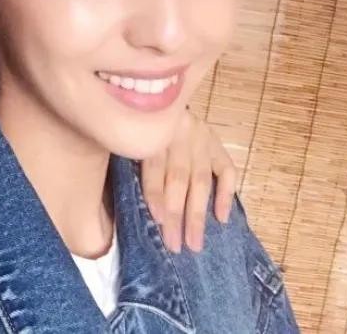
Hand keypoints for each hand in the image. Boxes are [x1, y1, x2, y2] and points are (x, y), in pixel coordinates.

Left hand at [140, 108, 235, 252]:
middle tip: (176, 245)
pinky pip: (227, 170)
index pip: (155, 165)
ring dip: (198, 213)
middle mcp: (180, 130)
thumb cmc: (137, 129)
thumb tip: (119, 204)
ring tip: (195, 242)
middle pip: (179, 176)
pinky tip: (222, 218)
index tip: (159, 223)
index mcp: (152, 128)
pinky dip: (226, 194)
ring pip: (202, 178)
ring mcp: (202, 136)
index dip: (156, 194)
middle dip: (178, 213)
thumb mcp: (128, 138)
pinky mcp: (217, 142)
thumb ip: (128, 161)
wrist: (158, 101)